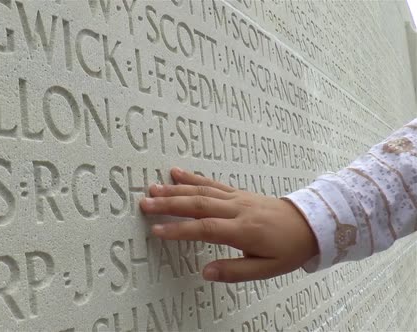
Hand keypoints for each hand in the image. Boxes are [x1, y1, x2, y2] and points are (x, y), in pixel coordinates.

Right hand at [139, 168, 318, 282]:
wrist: (311, 223)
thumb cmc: (288, 249)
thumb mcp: (267, 269)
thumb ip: (235, 271)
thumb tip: (205, 272)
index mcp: (244, 230)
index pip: (205, 228)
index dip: (179, 230)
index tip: (157, 230)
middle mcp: (238, 210)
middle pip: (198, 204)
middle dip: (169, 204)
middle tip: (145, 203)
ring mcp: (237, 198)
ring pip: (202, 190)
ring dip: (176, 189)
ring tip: (153, 188)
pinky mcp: (238, 192)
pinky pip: (212, 183)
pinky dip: (193, 177)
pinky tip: (176, 173)